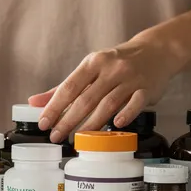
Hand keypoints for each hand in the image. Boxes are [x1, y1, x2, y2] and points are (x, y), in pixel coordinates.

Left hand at [28, 37, 182, 142]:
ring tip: (79, 139)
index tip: (43, 123)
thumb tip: (34, 102)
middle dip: (69, 120)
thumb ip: (64, 87)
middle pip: (86, 98)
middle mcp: (110, 69)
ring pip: (108, 103)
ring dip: (92, 123)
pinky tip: (116, 125)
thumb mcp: (91, 68)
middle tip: (56, 137)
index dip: (55, 106)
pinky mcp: (147, 89)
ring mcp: (130, 78)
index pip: (69, 87)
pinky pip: (135, 103)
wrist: (156, 51)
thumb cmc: (118, 63)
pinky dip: (126, 114)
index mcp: (93, 62)